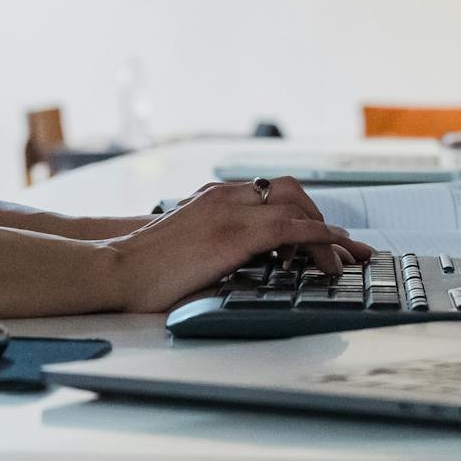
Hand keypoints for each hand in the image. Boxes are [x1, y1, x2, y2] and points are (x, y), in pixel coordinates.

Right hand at [103, 177, 371, 315]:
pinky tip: (331, 257)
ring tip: (344, 259)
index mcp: (214, 196)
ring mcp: (231, 211)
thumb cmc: (145, 267)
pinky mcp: (234, 234)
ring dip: (327, 232)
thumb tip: (250, 265)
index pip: (271, 193)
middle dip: (322, 217)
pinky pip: (292, 229)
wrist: (117, 268)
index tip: (325, 234)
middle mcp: (226, 195)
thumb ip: (217, 244)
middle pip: (292, 192)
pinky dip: (319, 240)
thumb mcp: (188, 246)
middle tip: (344, 247)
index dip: (303, 211)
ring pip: (298, 207)